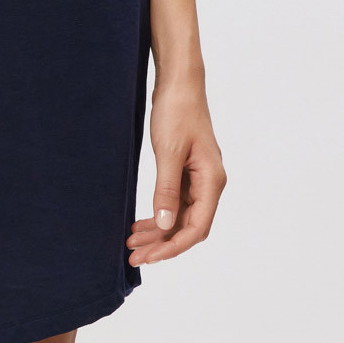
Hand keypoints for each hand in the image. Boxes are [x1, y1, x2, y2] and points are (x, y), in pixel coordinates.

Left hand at [127, 76, 225, 265]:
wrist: (179, 84)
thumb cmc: (177, 112)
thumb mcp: (168, 152)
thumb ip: (166, 190)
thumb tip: (165, 225)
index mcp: (212, 181)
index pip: (196, 228)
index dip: (172, 246)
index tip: (149, 258)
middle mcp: (209, 184)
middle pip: (188, 226)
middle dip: (161, 244)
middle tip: (133, 258)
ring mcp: (198, 179)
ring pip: (179, 217)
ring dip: (157, 232)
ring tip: (131, 244)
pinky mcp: (187, 172)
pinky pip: (174, 203)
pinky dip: (158, 215)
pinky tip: (140, 224)